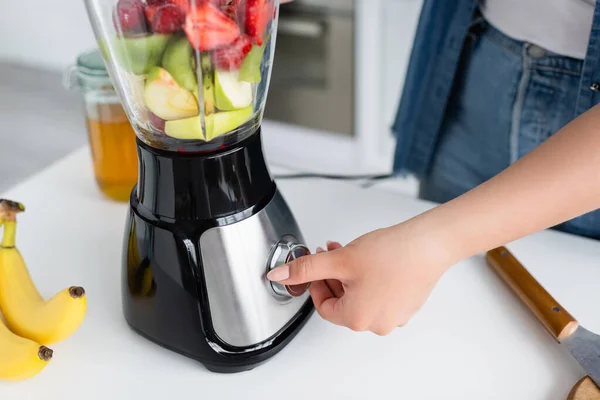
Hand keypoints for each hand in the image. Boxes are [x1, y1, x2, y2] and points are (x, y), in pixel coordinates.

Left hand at [267, 220, 454, 334]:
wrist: (428, 244)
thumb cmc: (391, 254)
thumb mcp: (339, 260)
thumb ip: (306, 268)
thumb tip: (280, 275)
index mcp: (356, 319)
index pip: (323, 307)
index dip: (316, 284)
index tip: (317, 268)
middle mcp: (377, 324)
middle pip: (342, 302)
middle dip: (334, 277)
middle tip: (333, 254)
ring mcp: (394, 317)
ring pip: (361, 297)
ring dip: (351, 276)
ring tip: (353, 253)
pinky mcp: (407, 306)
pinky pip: (380, 296)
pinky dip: (371, 280)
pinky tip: (373, 261)